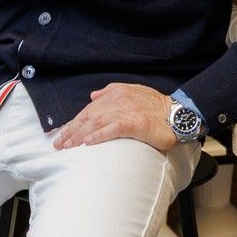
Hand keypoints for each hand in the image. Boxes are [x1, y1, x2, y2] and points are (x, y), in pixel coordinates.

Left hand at [53, 83, 176, 151]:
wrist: (177, 114)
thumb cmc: (156, 106)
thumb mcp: (133, 91)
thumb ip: (112, 91)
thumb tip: (93, 95)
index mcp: (116, 92)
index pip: (89, 109)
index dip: (75, 122)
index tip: (63, 134)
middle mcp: (118, 100)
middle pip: (89, 116)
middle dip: (72, 131)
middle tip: (59, 144)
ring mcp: (126, 111)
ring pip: (97, 123)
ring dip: (79, 136)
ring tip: (68, 146)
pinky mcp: (135, 123)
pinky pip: (113, 129)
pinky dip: (99, 136)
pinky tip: (87, 143)